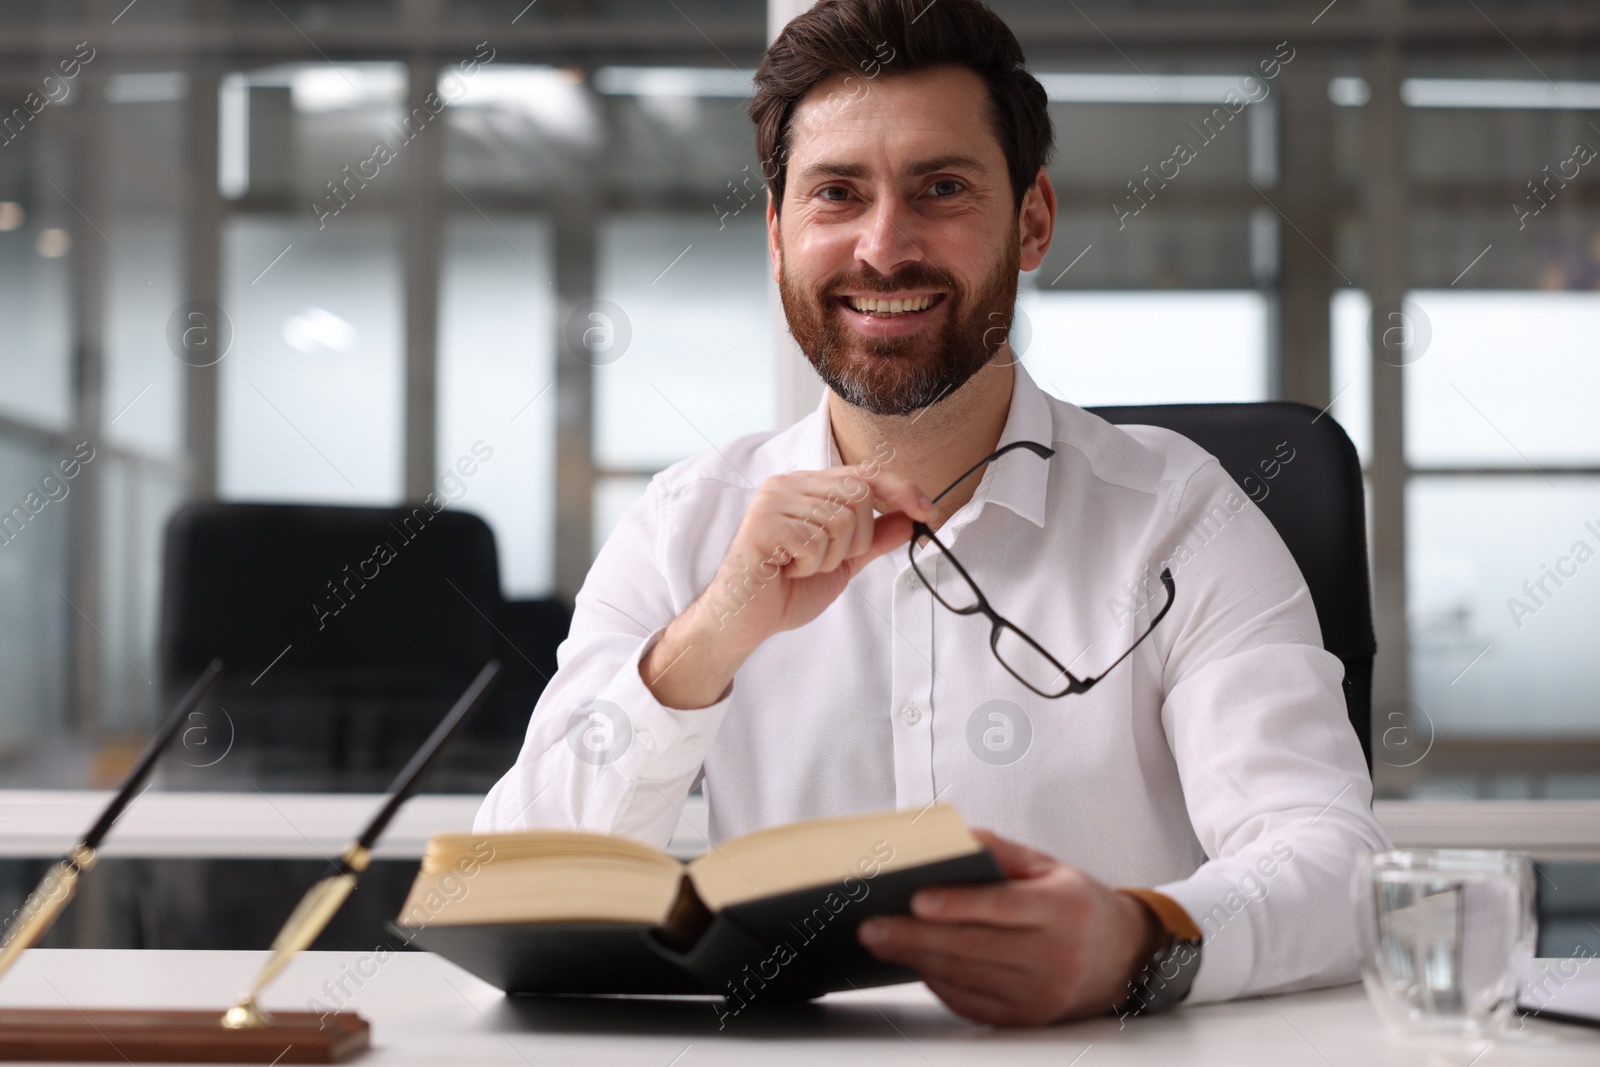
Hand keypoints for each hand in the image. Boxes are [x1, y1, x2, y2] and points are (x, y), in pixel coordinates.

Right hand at [642, 461, 933, 709]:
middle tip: (823, 561)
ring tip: (800, 567)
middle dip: (855, 541)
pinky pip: (814, 540)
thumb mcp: (841, 563)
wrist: (743, 620)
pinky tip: (786, 570)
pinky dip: (809, 565)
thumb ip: (874, 540)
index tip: (928, 512)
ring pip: (839, 519)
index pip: (866, 474)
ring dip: (829, 557)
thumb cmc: (785, 590)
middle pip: (858, 496)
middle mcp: (788, 484)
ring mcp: (773, 500)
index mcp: (807, 487)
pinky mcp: (762, 523)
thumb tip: (911, 519)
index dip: (902, 490)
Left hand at [857, 829, 1162, 1026]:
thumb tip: (952, 840)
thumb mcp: (1048, 866)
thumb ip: (1000, 851)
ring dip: (917, 960)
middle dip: (916, 936)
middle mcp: (1055, 955)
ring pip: (967, 977)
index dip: (957, 904)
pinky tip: (915, 964)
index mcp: (1062, 910)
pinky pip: (972, 1003)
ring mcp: (1042, 994)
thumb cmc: (1076, 904)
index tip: (916, 899)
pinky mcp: (1028, 1018)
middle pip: (974, 947)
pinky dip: (938, 983)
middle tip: (873, 926)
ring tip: (881, 941)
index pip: (1003, 907)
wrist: (1123, 958)